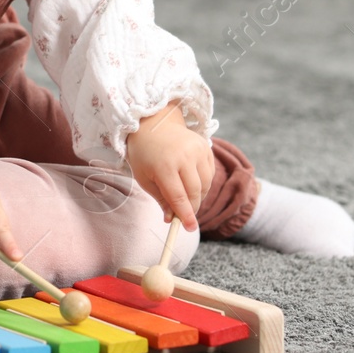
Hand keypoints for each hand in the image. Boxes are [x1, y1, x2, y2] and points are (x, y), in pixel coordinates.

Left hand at [124, 102, 214, 230]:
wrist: (154, 124)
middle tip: (185, 216)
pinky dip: (203, 183)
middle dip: (191, 208)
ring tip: (185, 196)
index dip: (185, 215)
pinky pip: (209, 173)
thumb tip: (171, 219)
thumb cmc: (145, 154)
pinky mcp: (205, 147)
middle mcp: (184, 157)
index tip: (190, 228)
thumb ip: (160, 199)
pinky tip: (190, 180)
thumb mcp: (144, 178)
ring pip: (206, 184)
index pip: (179, 197)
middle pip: (195, 192)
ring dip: (198, 196)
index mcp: (164, 165)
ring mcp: (197, 150)